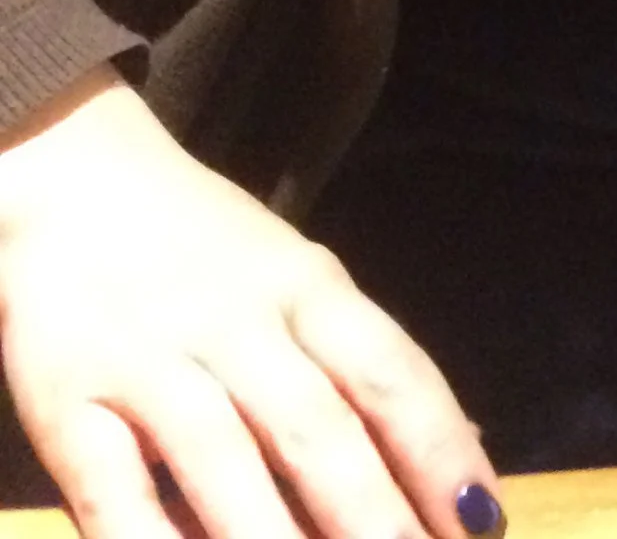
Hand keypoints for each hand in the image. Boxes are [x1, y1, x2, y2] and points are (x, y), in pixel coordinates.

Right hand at [0, 74, 496, 538]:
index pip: (389, 372)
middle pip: (317, 428)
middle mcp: (239, 322)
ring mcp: (152, 361)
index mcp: (309, 287)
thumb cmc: (206, 250)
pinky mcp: (70, 402)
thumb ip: (362, 365)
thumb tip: (461, 453)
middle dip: (371, 516)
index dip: (439, 451)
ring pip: (224, 461)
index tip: (481, 523)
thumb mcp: (298, 280)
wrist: (74, 176)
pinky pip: (114, 491)